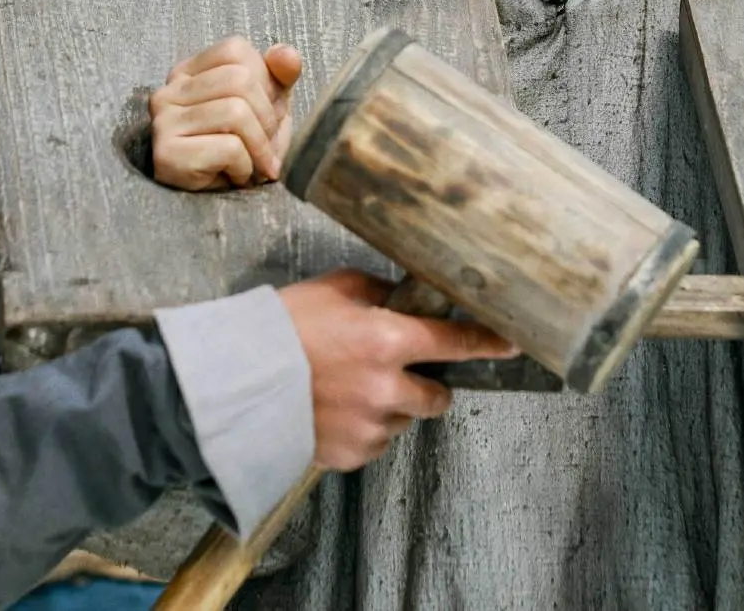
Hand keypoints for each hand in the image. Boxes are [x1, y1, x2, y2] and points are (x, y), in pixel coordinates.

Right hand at [149, 37, 301, 189]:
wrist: (219, 203)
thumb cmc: (243, 147)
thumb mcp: (268, 105)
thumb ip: (280, 75)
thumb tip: (287, 55)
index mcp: (188, 72)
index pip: (235, 51)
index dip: (263, 80)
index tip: (264, 112)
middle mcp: (168, 91)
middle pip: (239, 80)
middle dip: (266, 119)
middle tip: (264, 147)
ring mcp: (162, 122)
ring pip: (235, 113)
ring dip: (257, 148)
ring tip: (251, 164)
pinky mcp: (167, 154)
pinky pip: (228, 148)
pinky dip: (244, 167)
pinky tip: (232, 177)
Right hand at [278, 270, 516, 470]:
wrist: (232, 384)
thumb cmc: (280, 328)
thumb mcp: (333, 289)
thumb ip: (378, 293)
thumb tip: (402, 298)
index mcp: (389, 340)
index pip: (456, 342)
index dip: (487, 343)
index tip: (511, 345)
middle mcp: (388, 388)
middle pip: (438, 398)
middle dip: (427, 386)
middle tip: (395, 373)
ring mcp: (370, 427)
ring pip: (402, 422)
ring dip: (389, 409)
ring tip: (346, 392)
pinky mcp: (350, 455)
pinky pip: (374, 444)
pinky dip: (363, 432)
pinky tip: (332, 413)